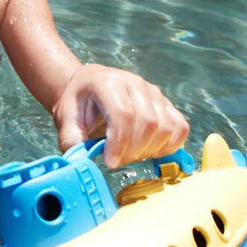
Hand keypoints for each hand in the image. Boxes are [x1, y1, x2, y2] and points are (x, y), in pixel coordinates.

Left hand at [51, 63, 188, 168]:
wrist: (88, 86)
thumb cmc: (78, 104)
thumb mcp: (66, 119)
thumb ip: (72, 141)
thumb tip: (82, 163)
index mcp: (107, 83)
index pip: (123, 114)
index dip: (119, 143)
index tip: (110, 162)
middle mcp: (134, 83)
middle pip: (148, 123)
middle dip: (133, 150)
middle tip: (117, 160)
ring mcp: (153, 92)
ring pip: (166, 127)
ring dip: (150, 150)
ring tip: (130, 154)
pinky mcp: (165, 103)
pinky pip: (180, 127)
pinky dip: (170, 145)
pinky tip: (151, 151)